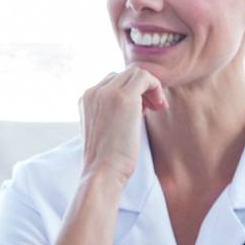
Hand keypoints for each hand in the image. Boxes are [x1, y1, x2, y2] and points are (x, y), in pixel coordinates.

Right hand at [78, 67, 166, 187]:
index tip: (143, 110)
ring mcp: (107, 92)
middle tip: (153, 109)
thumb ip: (113, 111)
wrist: (103, 171)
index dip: (131, 92)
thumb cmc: (107, 158)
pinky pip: (145, 78)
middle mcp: (93, 92)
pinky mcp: (124, 97)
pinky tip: (159, 107)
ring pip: (136, 73)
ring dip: (150, 87)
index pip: (113, 81)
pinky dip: (156, 87)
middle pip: (124, 74)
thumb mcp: (105, 129)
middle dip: (142, 88)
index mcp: (86, 99)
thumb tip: (138, 103)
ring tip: (157, 107)